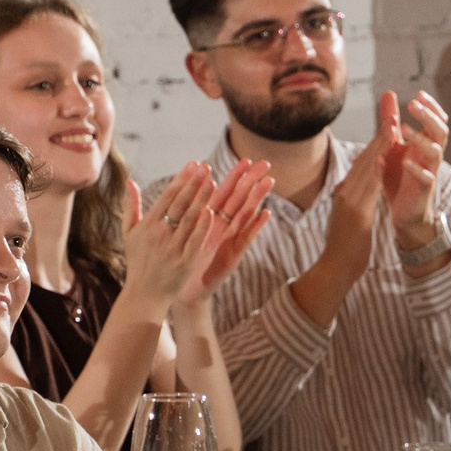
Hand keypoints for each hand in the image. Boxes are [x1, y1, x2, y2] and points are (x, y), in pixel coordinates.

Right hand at [122, 166, 220, 312]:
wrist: (145, 293)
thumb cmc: (138, 260)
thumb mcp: (129, 233)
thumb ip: (131, 206)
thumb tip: (130, 181)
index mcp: (147, 225)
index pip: (167, 197)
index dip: (181, 179)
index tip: (193, 165)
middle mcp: (159, 235)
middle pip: (180, 204)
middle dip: (194, 184)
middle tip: (206, 167)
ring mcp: (172, 248)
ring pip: (190, 219)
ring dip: (202, 200)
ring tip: (213, 183)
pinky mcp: (185, 262)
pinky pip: (196, 240)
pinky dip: (203, 225)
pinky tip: (212, 211)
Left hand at [178, 160, 274, 307]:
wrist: (185, 290)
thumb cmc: (182, 260)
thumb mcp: (182, 232)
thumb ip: (185, 211)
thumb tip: (185, 189)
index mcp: (210, 219)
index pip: (225, 192)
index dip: (235, 176)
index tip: (246, 160)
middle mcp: (224, 227)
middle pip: (240, 199)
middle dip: (252, 181)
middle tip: (266, 163)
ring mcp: (230, 241)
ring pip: (245, 215)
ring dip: (258, 198)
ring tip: (269, 182)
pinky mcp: (233, 256)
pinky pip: (246, 238)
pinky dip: (255, 226)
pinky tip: (266, 214)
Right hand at [323, 127, 390, 265]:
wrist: (335, 269)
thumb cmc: (345, 248)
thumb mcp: (348, 218)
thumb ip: (352, 202)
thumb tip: (354, 191)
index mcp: (344, 193)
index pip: (361, 164)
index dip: (375, 145)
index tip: (387, 128)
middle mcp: (344, 193)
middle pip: (364, 160)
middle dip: (379, 138)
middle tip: (392, 118)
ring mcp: (349, 202)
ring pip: (367, 169)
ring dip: (380, 147)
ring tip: (393, 128)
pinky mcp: (356, 214)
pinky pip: (369, 188)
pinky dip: (377, 170)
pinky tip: (385, 157)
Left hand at [379, 90, 450, 253]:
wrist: (406, 213)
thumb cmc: (401, 177)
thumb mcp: (393, 145)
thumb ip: (391, 121)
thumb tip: (388, 93)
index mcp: (426, 144)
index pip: (437, 121)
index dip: (432, 107)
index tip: (419, 94)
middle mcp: (431, 157)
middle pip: (440, 132)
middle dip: (429, 116)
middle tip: (413, 103)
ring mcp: (429, 172)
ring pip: (435, 152)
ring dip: (420, 139)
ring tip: (404, 128)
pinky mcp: (423, 190)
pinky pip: (426, 178)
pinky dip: (416, 169)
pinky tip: (404, 161)